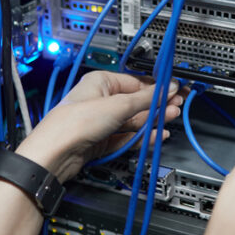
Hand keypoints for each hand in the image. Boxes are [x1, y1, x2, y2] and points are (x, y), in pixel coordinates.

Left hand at [16, 71, 186, 180]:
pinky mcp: (104, 141)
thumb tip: (168, 87)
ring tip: (171, 118)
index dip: (158, 87)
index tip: (176, 90)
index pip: (137, 82)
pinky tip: (157, 135)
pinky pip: (129, 136)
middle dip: (158, 105)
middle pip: (137, 102)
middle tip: (178, 106)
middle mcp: (102, 100)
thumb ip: (147, 98)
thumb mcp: (119, 105)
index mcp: (102, 81)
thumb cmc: (75, 122)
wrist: (57, 153)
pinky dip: (144, 137)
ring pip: (134, 120)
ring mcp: (103, 122)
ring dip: (153, 120)